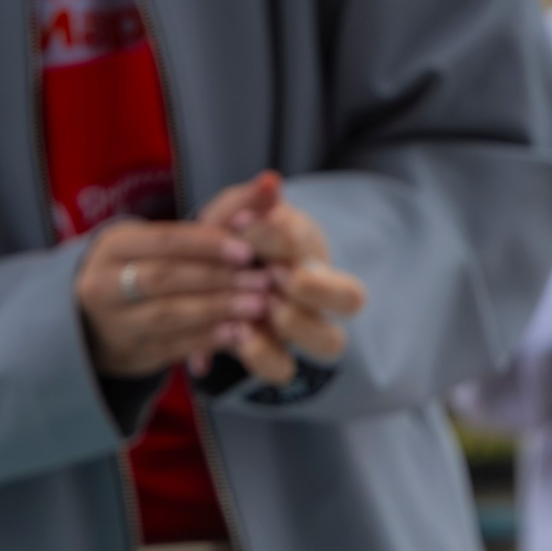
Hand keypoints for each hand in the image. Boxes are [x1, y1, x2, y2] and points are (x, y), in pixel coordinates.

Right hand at [75, 220, 266, 378]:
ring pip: (167, 315)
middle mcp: (105, 284)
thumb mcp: (169, 236)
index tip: (249, 249)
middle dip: (216, 279)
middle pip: (163, 278)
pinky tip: (238, 333)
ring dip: (216, 310)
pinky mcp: (131, 353)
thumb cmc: (152, 264)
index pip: (164, 241)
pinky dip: (208, 340)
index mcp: (114, 246)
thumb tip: (271, 182)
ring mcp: (116, 323)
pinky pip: (172, 347)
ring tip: (257, 307)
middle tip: (261, 281)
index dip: (207, 245)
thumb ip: (226, 210)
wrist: (104, 319)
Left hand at [197, 171, 363, 383]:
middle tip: (271, 275)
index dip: (283, 237)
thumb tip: (270, 181)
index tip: (245, 226)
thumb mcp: (231, 216)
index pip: (317, 245)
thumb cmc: (227, 244)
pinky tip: (230, 333)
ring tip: (251, 309)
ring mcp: (298, 329)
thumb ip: (247, 201)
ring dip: (293, 323)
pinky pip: (282, 369)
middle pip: (352, 298)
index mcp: (307, 252)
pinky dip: (257, 353)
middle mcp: (314, 294)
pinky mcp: (273, 356)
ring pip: (331, 342)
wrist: (199, 284)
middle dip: (314, 286)